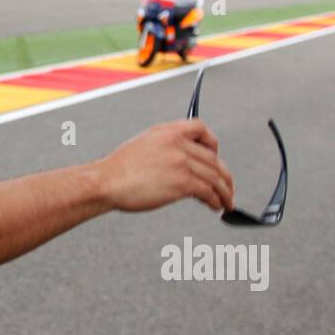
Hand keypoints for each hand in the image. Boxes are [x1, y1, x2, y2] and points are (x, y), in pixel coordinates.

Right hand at [98, 119, 233, 213]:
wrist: (106, 181)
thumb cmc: (118, 169)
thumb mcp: (144, 145)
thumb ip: (166, 148)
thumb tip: (183, 163)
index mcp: (167, 131)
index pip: (201, 128)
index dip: (213, 143)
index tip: (216, 156)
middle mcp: (177, 143)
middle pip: (213, 159)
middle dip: (225, 176)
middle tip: (228, 188)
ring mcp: (181, 162)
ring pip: (215, 177)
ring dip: (225, 192)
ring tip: (227, 202)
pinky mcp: (182, 182)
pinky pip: (208, 191)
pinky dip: (215, 200)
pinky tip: (215, 206)